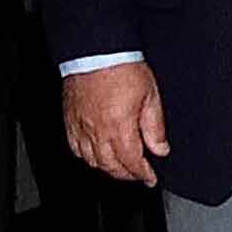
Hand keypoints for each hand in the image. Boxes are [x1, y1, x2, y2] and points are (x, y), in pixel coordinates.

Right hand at [62, 62, 168, 185]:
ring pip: (91, 160)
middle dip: (126, 175)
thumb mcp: (150, 97)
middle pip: (110, 166)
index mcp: (119, 127)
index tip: (150, 179)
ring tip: (120, 168)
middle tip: (137, 175)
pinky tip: (95, 155)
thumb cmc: (122, 68)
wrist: (96, 52)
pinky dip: (86, 157)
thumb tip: (160, 149)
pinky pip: (75, 147)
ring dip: (107, 168)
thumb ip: (155, 127)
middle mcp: (97, 131)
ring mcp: (81, 126)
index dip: (142, 174)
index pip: (131, 162)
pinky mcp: (70, 120)